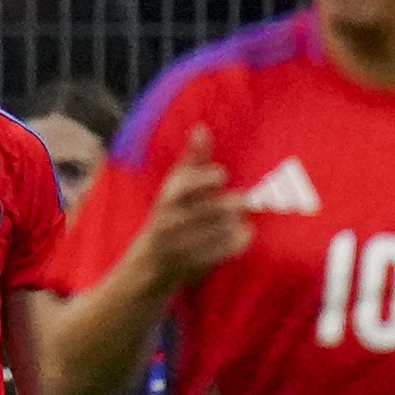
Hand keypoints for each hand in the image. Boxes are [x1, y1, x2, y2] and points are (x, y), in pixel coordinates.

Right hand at [132, 131, 249, 290]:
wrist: (148, 267)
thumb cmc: (168, 217)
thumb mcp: (173, 188)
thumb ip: (191, 160)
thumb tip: (202, 128)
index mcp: (165, 201)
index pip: (181, 187)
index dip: (203, 180)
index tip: (222, 175)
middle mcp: (169, 223)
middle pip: (203, 211)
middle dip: (226, 205)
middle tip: (247, 200)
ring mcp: (181, 246)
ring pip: (214, 231)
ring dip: (233, 223)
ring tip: (244, 217)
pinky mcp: (193, 265)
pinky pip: (221, 252)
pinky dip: (236, 242)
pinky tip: (245, 233)